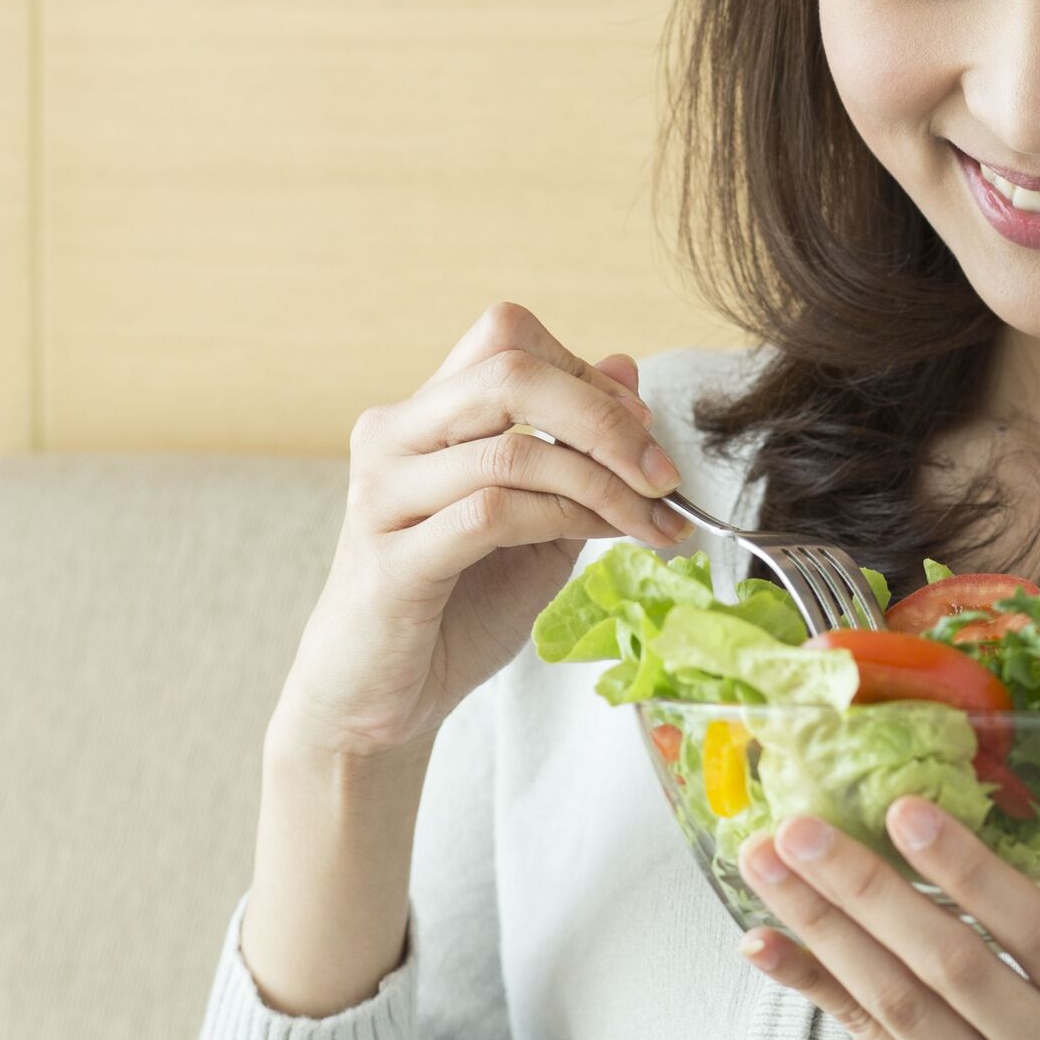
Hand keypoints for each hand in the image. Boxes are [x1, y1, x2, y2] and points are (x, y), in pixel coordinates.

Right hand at [268, 301, 688, 766]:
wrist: (378, 702)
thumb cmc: (456, 609)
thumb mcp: (537, 521)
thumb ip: (575, 451)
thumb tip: (629, 367)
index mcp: (424, 415)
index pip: (506, 337)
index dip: (585, 371)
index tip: (643, 429)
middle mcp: (393, 436)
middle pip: (509, 372)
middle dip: (604, 417)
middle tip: (661, 473)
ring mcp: (383, 494)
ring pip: (510, 449)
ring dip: (600, 484)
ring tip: (650, 523)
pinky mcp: (389, 559)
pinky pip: (491, 514)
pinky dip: (562, 519)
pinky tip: (601, 539)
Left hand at [735, 797, 1039, 1039]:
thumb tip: (997, 819)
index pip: (1036, 929)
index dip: (970, 868)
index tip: (908, 811)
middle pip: (948, 961)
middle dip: (866, 887)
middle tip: (804, 829)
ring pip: (894, 998)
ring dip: (820, 924)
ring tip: (767, 867)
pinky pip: (865, 1038)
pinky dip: (811, 984)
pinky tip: (765, 945)